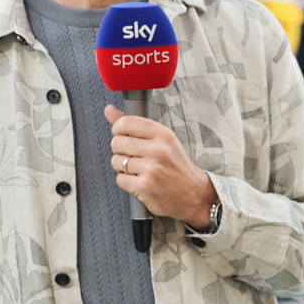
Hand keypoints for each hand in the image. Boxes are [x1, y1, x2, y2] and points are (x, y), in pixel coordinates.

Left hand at [105, 105, 218, 230]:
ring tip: (140, 170)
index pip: (125, 123)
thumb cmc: (176, 165)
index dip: (119, 131)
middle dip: (122, 151)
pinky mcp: (144, 187)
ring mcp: (151, 169)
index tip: (126, 137)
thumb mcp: (162, 140)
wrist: (194, 193)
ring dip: (123, 168)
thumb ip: (134, 125)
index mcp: (163, 134)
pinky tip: (141, 181)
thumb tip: (109, 109)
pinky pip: (120, 180)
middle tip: (136, 157)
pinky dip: (127, 182)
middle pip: (117, 143)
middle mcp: (158, 150)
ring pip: (116, 162)